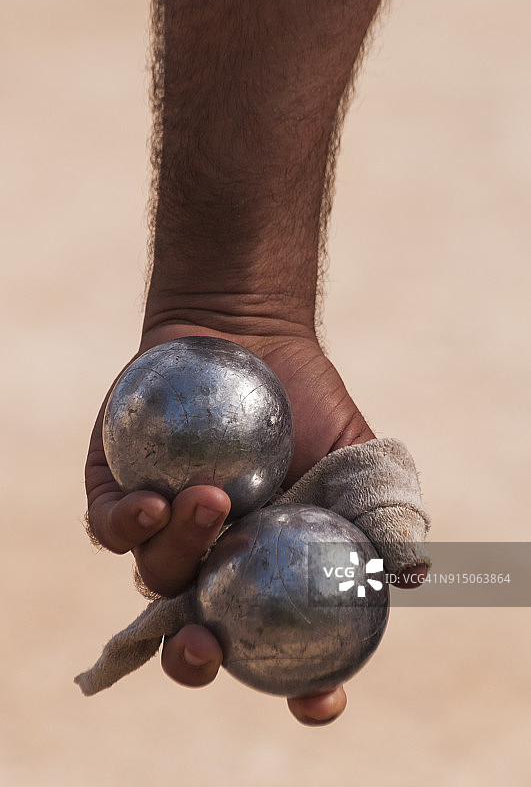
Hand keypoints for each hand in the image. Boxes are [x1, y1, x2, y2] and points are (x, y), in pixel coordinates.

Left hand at [85, 316, 425, 724]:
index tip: (317, 699)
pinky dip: (127, 523)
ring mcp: (160, 532)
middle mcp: (210, 564)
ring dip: (178, 553)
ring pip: (155, 575)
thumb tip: (410, 574)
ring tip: (211, 501)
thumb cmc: (308, 400)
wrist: (247, 334)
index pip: (282, 650)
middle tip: (207, 646)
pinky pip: (111, 524)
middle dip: (194, 660)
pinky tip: (156, 499)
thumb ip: (381, 511)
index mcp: (266, 571)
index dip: (301, 688)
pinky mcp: (116, 491)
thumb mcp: (357, 451)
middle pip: (193, 635)